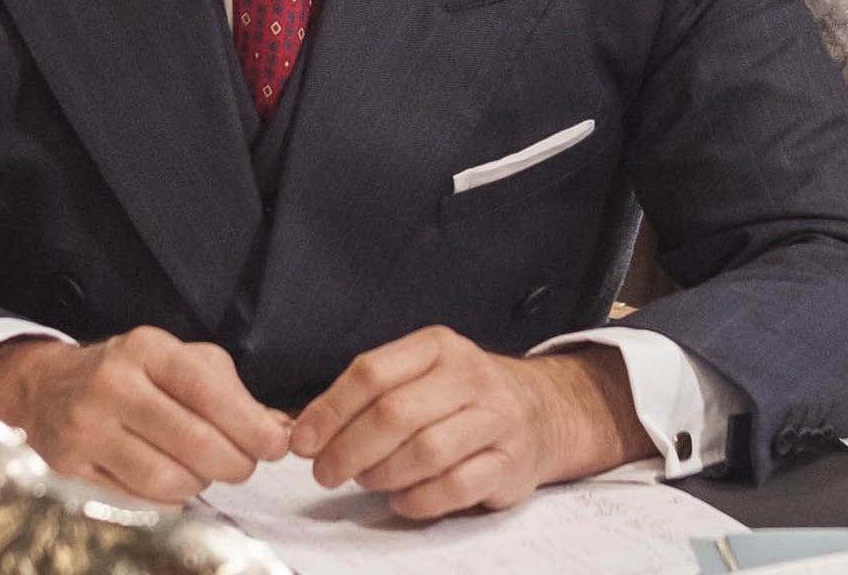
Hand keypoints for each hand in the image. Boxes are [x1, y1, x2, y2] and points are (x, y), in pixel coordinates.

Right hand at [0, 328, 291, 501]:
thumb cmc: (127, 376)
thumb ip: (229, 391)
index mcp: (146, 350)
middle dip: (234, 463)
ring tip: (199, 469)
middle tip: (244, 466)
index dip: (250, 425)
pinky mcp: (71, 470)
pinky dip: (165, 500)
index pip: (208, 391)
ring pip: (168, 480)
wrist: (46, 390)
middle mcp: (112, 385)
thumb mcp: (175, 362)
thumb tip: (277, 429)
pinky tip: (165, 480)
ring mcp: (87, 430)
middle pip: (194, 443)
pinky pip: (139, 503)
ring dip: (198, 484)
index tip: (276, 445)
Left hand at [287, 327, 641, 518]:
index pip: (372, 372)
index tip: (303, 441)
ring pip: (426, 451)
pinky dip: (419, 499)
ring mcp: (495, 419)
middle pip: (395, 414)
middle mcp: (470, 376)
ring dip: (382, 474)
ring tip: (366, 481)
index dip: (330, 410)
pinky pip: (455, 487)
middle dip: (349, 450)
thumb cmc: (463, 398)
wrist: (543, 412)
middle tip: (326, 472)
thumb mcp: (422, 375)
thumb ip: (370, 395)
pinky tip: (402, 500)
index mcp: (438, 347)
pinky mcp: (510, 463)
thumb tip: (308, 431)